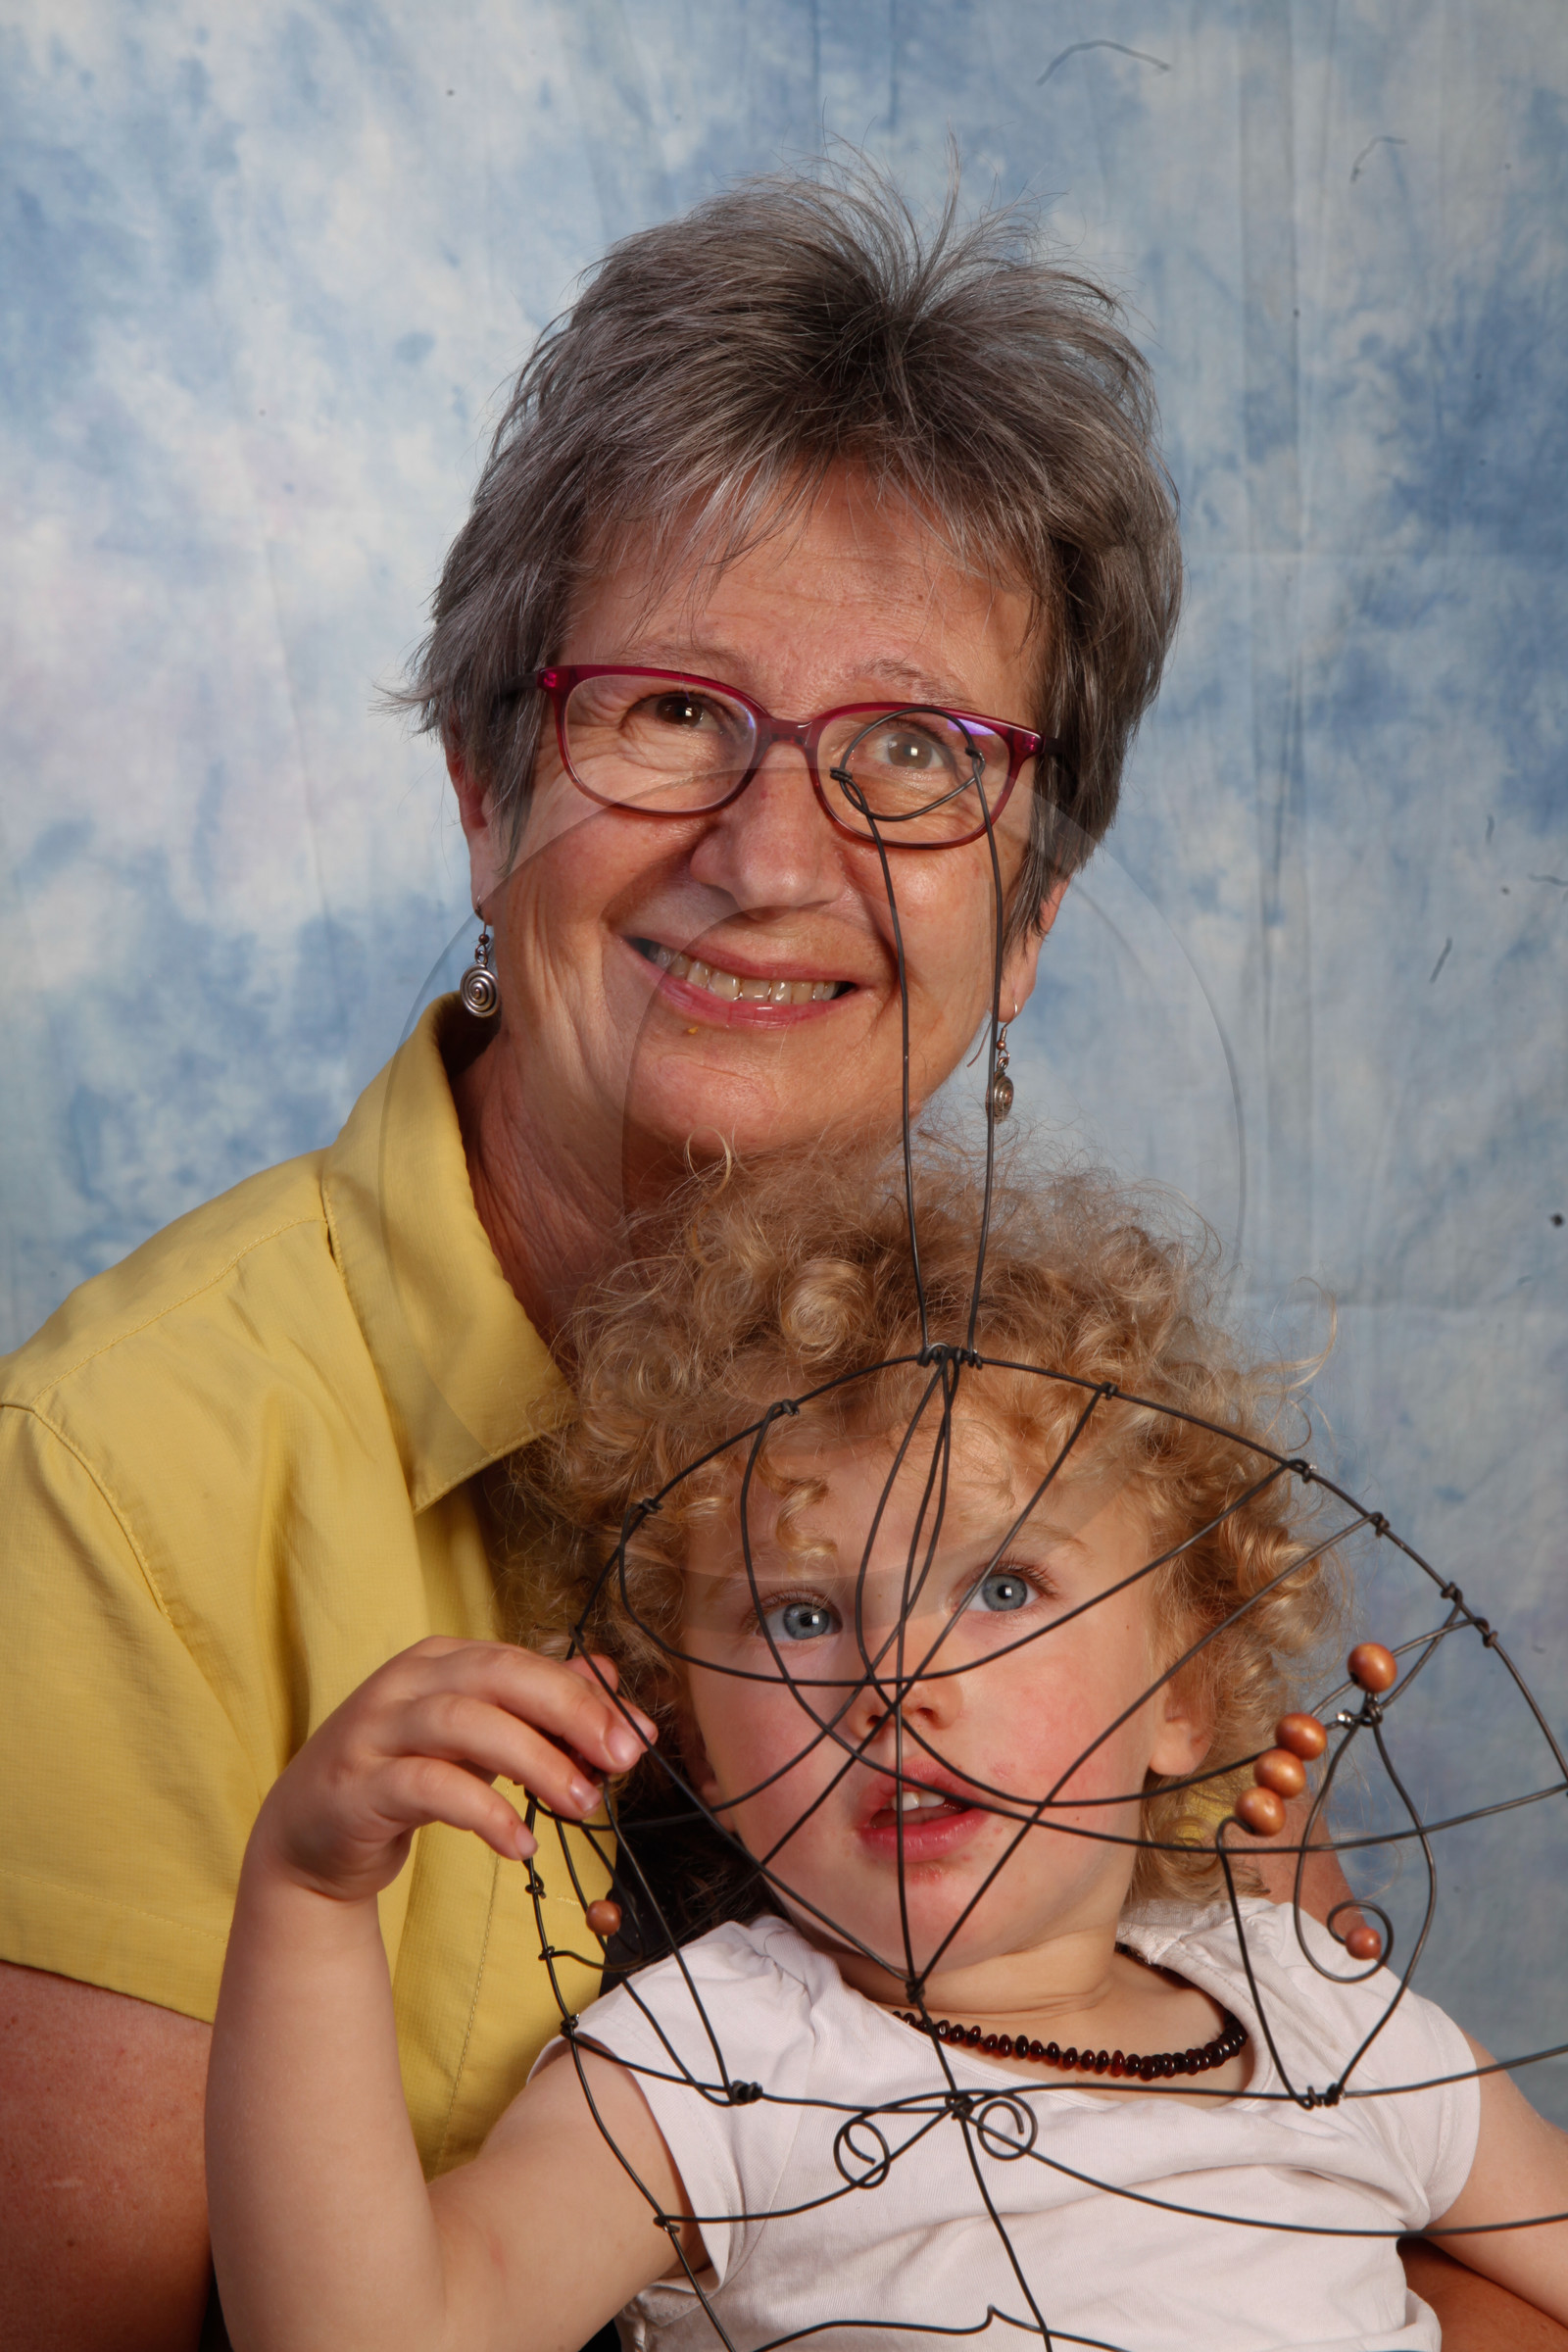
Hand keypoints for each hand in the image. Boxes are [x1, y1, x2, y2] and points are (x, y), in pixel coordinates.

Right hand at [249, 1638, 655, 1903]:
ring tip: (579, 1804)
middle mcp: (403, 1683)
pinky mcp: (355, 1786)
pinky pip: (426, 1785)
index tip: (635, 1739)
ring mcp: (373, 1730)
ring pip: (462, 1722)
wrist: (309, 1838)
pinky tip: (519, 1842)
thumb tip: (612, 1690)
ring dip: (533, 1762)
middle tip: (619, 1761)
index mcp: (439, 1661)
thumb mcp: (477, 1741)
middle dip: (567, 1714)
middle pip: (496, 1677)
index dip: (583, 1696)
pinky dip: (482, 1811)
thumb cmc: (406, 1779)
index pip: (521, 1661)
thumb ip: (538, 1712)